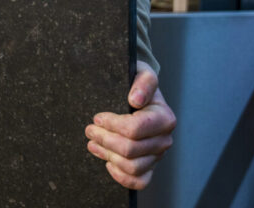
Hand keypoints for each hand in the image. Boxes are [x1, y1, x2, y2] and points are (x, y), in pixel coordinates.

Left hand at [85, 61, 175, 189]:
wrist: (140, 91)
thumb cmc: (138, 80)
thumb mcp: (141, 72)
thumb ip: (143, 82)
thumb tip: (136, 99)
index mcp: (164, 117)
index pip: (135, 129)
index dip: (112, 125)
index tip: (97, 117)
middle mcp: (164, 139)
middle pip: (130, 150)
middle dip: (105, 139)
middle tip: (89, 129)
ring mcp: (157, 154)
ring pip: (132, 167)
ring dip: (108, 155)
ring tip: (92, 143)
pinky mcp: (150, 165)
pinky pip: (139, 181)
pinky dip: (122, 177)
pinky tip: (108, 162)